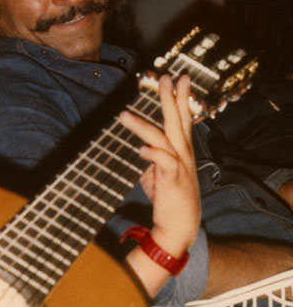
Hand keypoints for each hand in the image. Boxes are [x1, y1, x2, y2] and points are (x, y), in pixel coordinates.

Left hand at [119, 75, 200, 258]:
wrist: (178, 229)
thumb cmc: (169, 200)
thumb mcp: (159, 175)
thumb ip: (153, 160)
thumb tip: (143, 151)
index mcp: (180, 151)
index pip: (181, 120)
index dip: (179, 99)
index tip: (177, 78)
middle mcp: (183, 155)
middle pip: (178, 122)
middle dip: (172, 99)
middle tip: (166, 77)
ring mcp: (180, 168)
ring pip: (164, 139)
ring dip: (143, 126)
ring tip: (123, 115)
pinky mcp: (174, 182)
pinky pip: (165, 164)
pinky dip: (153, 155)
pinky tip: (140, 150)